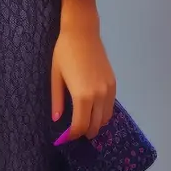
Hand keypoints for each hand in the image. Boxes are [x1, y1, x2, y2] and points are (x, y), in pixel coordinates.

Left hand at [51, 0, 115, 140]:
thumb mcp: (56, 77)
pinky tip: (94, 111)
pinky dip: (103, 113)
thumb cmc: (64, 53)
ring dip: (96, 123)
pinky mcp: (113, 83)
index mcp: (82, 96)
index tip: (66, 138)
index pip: (80, 125)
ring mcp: (108, 90)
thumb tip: (57, 119)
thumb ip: (58, 100)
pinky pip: (111, 106)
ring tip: (84, 123)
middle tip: (75, 133)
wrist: (82, 33)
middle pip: (95, 125)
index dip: (73, 135)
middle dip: (85, 132)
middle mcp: (98, 96)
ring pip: (106, 117)